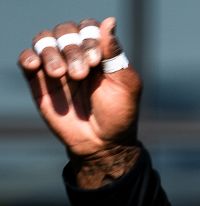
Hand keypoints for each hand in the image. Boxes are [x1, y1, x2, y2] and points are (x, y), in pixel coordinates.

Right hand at [17, 17, 141, 183]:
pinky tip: (37, 67)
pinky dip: (29, 57)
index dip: (89, 38)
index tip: (97, 61)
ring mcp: (56, 66)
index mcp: (99, 52)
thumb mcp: (125, 83)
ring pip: (44, 40)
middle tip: (81, 73)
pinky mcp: (39, 81)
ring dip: (51, 52)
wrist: (102, 143)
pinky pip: (26, 59)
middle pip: (65, 31)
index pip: (88, 28)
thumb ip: (114, 53)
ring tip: (61, 74)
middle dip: (72, 48)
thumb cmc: (119, 114)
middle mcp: (76, 55)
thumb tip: (109, 21)